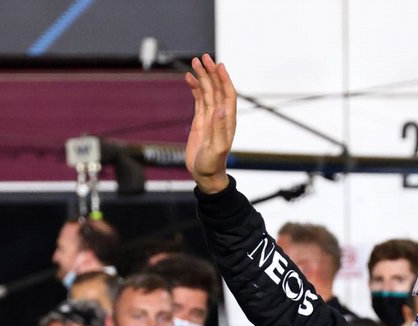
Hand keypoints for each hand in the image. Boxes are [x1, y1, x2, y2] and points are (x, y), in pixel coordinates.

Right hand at [185, 54, 236, 193]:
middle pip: (217, 89)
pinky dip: (195, 88)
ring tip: (196, 62)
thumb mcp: (216, 147)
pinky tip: (190, 78)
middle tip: (204, 57)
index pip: (227, 95)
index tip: (219, 65)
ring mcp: (211, 118)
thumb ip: (220, 128)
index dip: (224, 80)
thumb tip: (223, 108)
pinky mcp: (201, 121)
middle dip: (211, 72)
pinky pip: (199, 100)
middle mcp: (221, 117)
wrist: (206, 175)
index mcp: (227, 121)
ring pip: (207, 92)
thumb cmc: (212, 165)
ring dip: (203, 77)